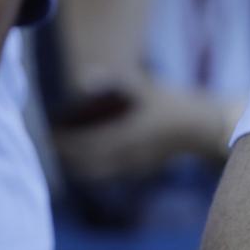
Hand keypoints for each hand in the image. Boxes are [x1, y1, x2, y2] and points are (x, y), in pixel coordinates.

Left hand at [53, 79, 236, 182]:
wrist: (200, 127)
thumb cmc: (172, 103)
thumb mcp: (146, 87)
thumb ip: (115, 80)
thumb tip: (84, 76)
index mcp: (125, 133)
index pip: (85, 142)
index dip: (64, 141)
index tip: (49, 134)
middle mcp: (126, 153)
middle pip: (86, 160)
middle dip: (66, 154)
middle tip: (50, 144)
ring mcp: (132, 164)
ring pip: (96, 170)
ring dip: (77, 164)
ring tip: (63, 153)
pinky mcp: (139, 169)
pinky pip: (109, 173)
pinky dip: (92, 169)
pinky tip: (86, 162)